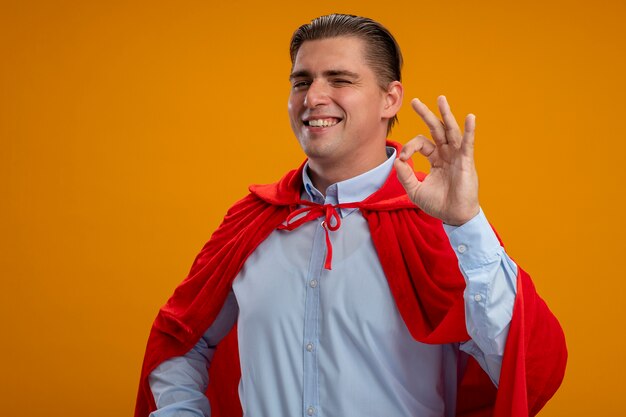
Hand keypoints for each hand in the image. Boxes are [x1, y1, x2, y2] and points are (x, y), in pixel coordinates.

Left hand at [394, 95, 479, 225]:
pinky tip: (470, 117)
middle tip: (415, 101)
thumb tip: (397, 160)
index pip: (421, 143)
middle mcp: (446, 154)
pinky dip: (469, 130)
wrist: (454, 216)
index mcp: (435, 159)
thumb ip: (405, 175)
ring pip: (450, 131)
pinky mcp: (466, 161)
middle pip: (435, 129)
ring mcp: (457, 156)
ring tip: (441, 99)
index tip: (403, 158)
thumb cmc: (437, 204)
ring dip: (445, 115)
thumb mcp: (414, 190)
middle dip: (426, 115)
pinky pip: (467, 143)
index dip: (409, 147)